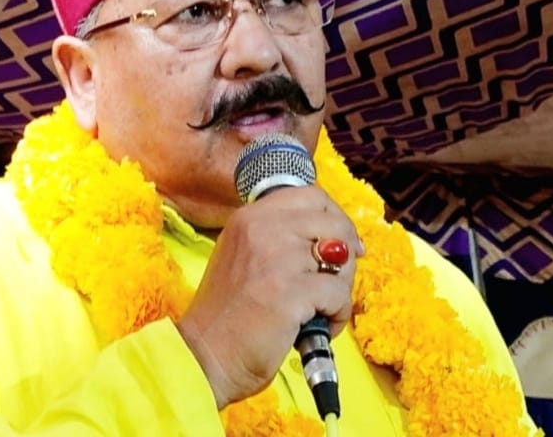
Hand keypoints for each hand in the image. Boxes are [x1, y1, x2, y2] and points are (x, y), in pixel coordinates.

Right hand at [175, 186, 363, 408]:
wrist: (205, 356)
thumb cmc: (230, 315)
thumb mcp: (246, 256)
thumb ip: (284, 239)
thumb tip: (343, 241)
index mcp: (250, 216)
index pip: (312, 195)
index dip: (336, 219)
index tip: (344, 246)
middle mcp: (262, 228)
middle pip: (333, 223)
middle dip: (347, 255)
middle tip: (335, 283)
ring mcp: (276, 258)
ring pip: (342, 259)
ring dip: (341, 288)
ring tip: (321, 310)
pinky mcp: (290, 292)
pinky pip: (339, 294)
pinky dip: (338, 315)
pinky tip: (319, 326)